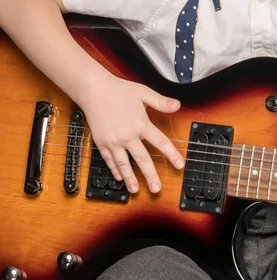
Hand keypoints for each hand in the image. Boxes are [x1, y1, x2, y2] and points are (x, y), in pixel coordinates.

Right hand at [80, 74, 183, 193]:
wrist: (94, 90)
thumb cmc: (118, 90)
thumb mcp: (143, 92)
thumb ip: (161, 101)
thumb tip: (177, 105)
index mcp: (141, 124)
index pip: (160, 142)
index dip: (171, 154)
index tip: (179, 165)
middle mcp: (128, 136)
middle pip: (142, 159)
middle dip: (150, 176)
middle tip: (156, 189)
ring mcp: (114, 141)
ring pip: (124, 164)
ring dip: (131, 178)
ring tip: (136, 190)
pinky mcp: (102, 143)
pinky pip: (109, 160)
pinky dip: (115, 170)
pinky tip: (119, 177)